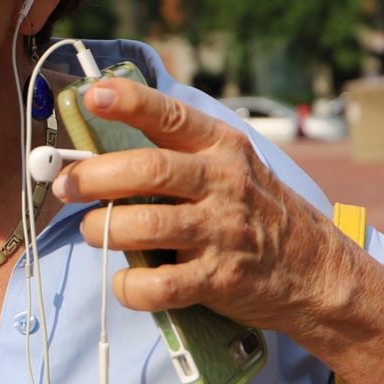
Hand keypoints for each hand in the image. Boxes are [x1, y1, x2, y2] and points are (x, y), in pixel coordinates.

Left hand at [48, 74, 354, 339]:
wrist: (319, 272)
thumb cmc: (258, 213)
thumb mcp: (232, 168)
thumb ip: (178, 155)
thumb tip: (101, 151)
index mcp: (221, 147)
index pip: (170, 115)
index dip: (128, 103)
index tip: (92, 97)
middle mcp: (223, 183)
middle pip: (147, 170)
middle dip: (94, 176)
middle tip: (65, 185)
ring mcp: (222, 232)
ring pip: (144, 226)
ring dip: (103, 229)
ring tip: (92, 231)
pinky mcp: (219, 280)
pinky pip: (159, 285)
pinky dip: (130, 287)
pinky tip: (125, 281)